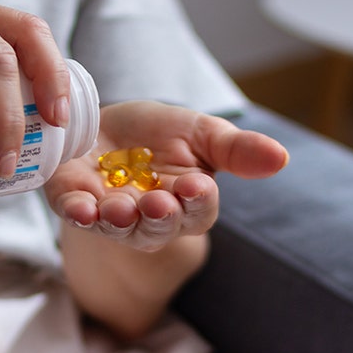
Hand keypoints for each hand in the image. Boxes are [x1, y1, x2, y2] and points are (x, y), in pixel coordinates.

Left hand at [45, 101, 288, 251]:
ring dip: (119, 221)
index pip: (199, 211)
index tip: (198, 186)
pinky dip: (77, 214)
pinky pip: (75, 215)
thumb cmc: (157, 133)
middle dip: (159, 217)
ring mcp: (108, 214)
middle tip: (158, 202)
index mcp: (186, 202)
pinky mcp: (71, 202)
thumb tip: (281, 158)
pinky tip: (80, 208)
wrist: (102, 123)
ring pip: (118, 229)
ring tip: (119, 208)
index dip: (198, 202)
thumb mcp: (201, 132)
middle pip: (158, 228)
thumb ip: (236, 149)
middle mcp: (148, 217)